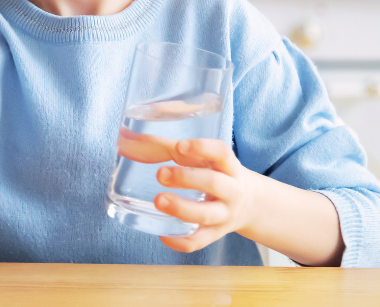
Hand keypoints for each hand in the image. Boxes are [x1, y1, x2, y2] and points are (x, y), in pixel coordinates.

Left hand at [117, 134, 258, 252]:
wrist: (251, 205)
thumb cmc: (217, 174)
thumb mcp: (204, 159)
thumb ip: (172, 148)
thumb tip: (128, 136)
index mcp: (229, 167)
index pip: (222, 154)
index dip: (203, 148)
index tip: (179, 146)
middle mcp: (232, 190)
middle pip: (214, 183)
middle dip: (186, 178)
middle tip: (160, 174)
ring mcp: (225, 215)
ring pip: (207, 215)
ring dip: (182, 208)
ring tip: (159, 201)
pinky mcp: (216, 234)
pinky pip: (200, 241)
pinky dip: (181, 241)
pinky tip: (162, 235)